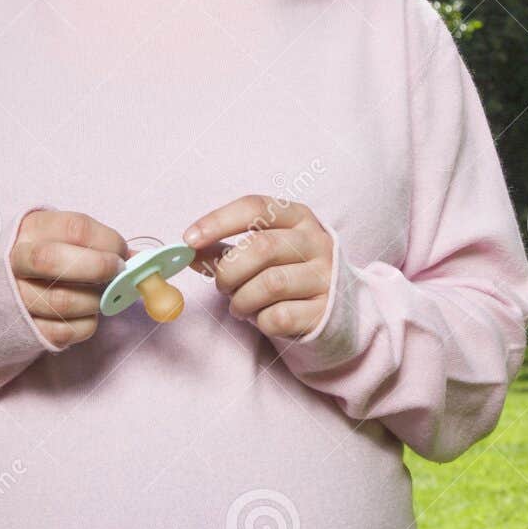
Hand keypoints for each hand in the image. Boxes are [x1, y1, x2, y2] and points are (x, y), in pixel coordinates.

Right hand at [11, 209, 129, 347]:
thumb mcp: (65, 237)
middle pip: (53, 261)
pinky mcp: (23, 328)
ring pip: (62, 301)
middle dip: (97, 268)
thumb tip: (139, 259)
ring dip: (94, 300)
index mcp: (31, 229)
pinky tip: (88, 314)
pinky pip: (63, 331)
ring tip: (102, 296)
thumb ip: (98, 244)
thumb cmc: (48, 256)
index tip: (123, 252)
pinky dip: (86, 325)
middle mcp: (16, 260)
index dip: (108, 241)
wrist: (8, 286)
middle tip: (118, 272)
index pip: (75, 229)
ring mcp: (16, 296)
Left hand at [182, 195, 333, 339]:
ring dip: (242, 300)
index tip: (189, 240)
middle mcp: (316, 242)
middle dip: (229, 270)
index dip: (218, 221)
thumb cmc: (290, 271)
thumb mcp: (262, 251)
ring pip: (270, 284)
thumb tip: (189, 250)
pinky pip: (279, 317)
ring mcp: (325, 276)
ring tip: (240, 305)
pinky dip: (260, 321)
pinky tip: (263, 317)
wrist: (338, 307)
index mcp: (298, 217)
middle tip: (222, 285)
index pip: (255, 207)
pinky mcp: (325, 311)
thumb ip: (224, 249)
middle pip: (261, 247)